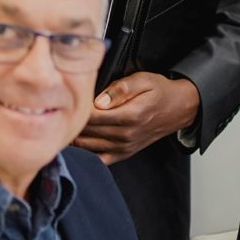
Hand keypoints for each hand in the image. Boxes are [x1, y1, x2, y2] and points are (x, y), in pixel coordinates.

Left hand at [74, 73, 199, 163]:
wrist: (178, 109)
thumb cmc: (159, 91)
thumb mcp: (143, 80)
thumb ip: (121, 89)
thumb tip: (99, 101)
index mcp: (130, 115)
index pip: (92, 115)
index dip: (77, 107)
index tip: (69, 98)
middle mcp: (126, 135)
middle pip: (87, 130)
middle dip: (72, 120)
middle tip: (61, 108)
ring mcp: (124, 147)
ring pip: (87, 145)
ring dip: (73, 135)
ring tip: (65, 121)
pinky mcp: (123, 154)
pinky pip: (98, 160)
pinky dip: (84, 152)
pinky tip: (77, 140)